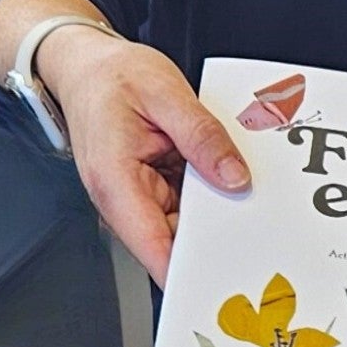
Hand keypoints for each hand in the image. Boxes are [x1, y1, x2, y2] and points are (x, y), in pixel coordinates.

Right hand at [38, 26, 247, 282]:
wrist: (86, 67)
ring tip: (246, 192)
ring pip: (186, 226)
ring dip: (216, 215)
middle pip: (176, 242)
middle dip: (217, 240)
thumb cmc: (111, 77)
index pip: (155, 249)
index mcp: (116, 181)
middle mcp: (123, 199)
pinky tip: (226, 177)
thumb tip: (235, 178)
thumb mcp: (166, 93)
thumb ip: (203, 136)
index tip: (226, 280)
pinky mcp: (151, 192)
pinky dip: (208, 196)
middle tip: (261, 229)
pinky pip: (187, 205)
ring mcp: (138, 199)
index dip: (190, 271)